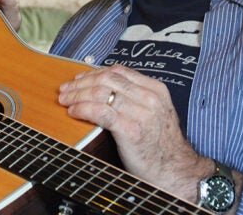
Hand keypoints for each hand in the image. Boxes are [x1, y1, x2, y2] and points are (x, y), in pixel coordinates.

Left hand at [57, 64, 213, 202]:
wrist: (176, 172)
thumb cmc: (162, 146)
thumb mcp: (154, 112)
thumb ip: (136, 98)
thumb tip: (104, 89)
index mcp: (155, 89)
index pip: (118, 71)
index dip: (94, 73)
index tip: (79, 78)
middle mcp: (149, 97)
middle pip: (106, 79)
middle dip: (81, 82)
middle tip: (65, 89)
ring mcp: (141, 113)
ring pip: (100, 93)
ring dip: (77, 94)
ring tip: (65, 100)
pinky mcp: (131, 130)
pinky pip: (100, 112)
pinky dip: (83, 109)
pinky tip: (74, 112)